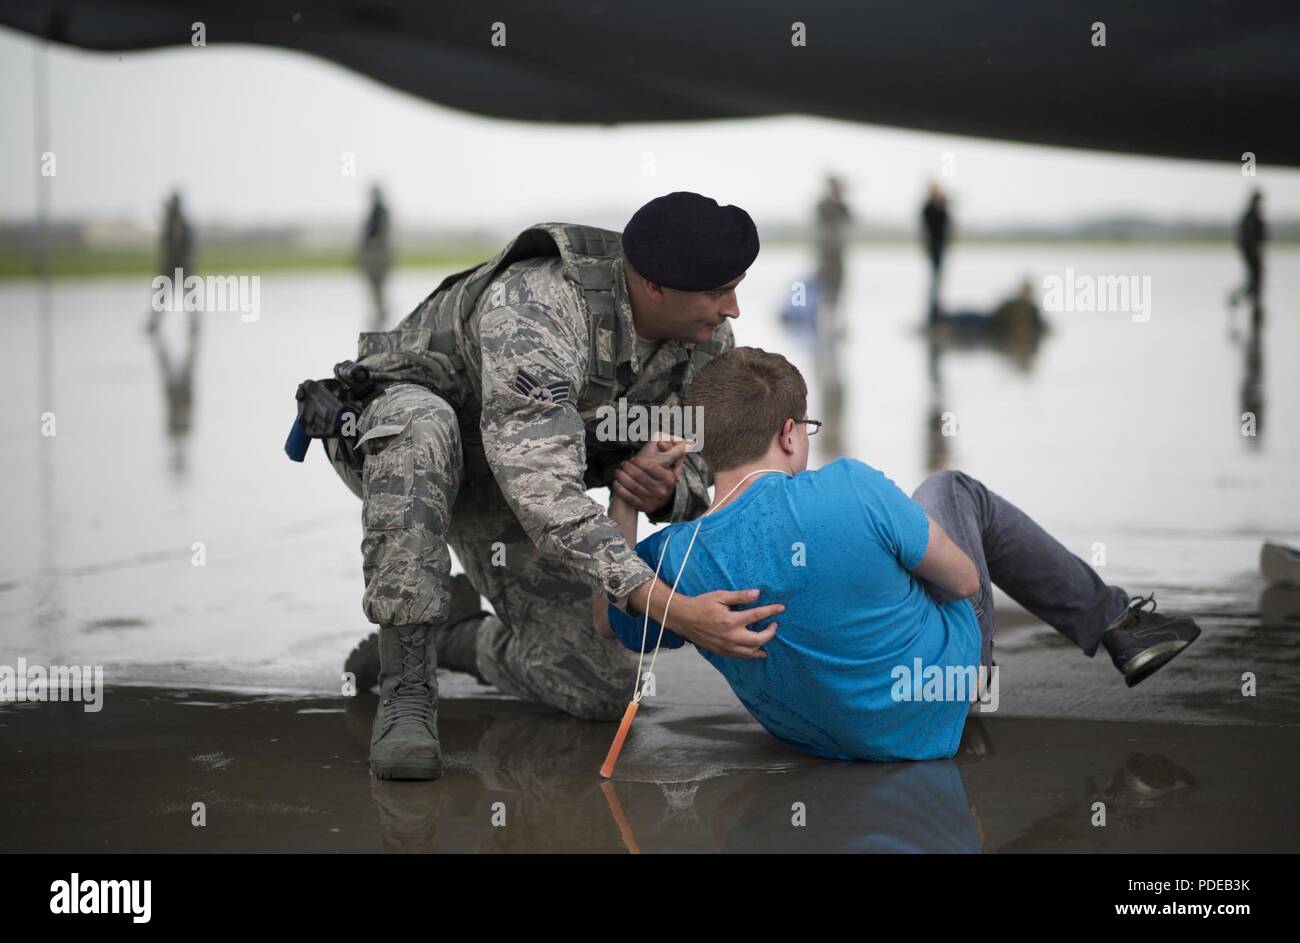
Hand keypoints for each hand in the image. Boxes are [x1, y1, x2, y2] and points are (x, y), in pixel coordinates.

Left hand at [612, 438, 686, 513]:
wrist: (657, 497)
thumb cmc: (659, 473)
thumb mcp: (668, 461)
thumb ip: (673, 449)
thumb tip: (688, 441)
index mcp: (669, 478)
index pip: (650, 466)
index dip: (639, 461)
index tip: (632, 458)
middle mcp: (663, 491)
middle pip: (640, 476)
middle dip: (628, 468)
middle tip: (622, 463)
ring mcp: (654, 501)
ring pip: (633, 487)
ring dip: (622, 477)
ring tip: (617, 472)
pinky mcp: (646, 508)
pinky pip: (630, 498)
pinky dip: (621, 490)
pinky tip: (616, 483)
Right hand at [668, 589, 782, 658]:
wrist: (683, 618)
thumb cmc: (701, 605)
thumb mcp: (720, 596)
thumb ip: (740, 596)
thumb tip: (757, 594)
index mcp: (731, 620)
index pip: (757, 615)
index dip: (771, 611)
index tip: (781, 608)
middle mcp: (730, 636)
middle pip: (758, 639)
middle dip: (770, 632)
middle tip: (774, 625)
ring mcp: (726, 646)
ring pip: (750, 651)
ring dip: (762, 646)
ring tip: (768, 638)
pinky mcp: (721, 651)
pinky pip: (740, 656)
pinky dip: (751, 654)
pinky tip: (757, 651)